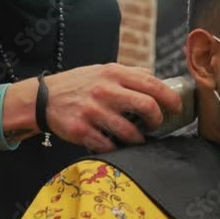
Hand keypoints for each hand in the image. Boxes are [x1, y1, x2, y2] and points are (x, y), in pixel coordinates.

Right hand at [43, 63, 182, 151]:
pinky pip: (109, 145)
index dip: (170, 97)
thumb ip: (129, 75)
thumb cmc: (79, 85)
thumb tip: (158, 80)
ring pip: (130, 131)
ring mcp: (93, 111)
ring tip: (137, 138)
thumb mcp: (103, 71)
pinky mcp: (82, 130)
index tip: (176, 107)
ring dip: (139, 139)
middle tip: (156, 125)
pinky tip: (115, 144)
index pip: (152, 84)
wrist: (42, 99)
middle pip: (147, 106)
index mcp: (113, 73)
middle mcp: (105, 90)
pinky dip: (116, 147)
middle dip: (157, 120)